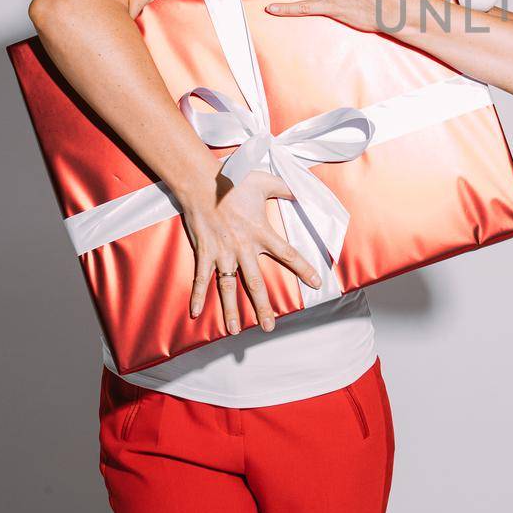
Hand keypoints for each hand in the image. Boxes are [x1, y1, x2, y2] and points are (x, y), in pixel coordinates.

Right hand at [181, 169, 322, 333]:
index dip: (303, 269)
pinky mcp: (205, 252)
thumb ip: (288, 189)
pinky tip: (195, 313)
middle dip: (263, 306)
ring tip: (235, 331)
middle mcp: (243, 247)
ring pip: (227, 287)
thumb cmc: (235, 181)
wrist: (202, 182)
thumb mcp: (267, 181)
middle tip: (269, 327)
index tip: (316, 284)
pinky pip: (201, 278)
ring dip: (231, 309)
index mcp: (261, 232)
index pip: (288, 254)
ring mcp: (222, 252)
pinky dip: (197, 295)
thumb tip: (304, 192)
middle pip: (255, 283)